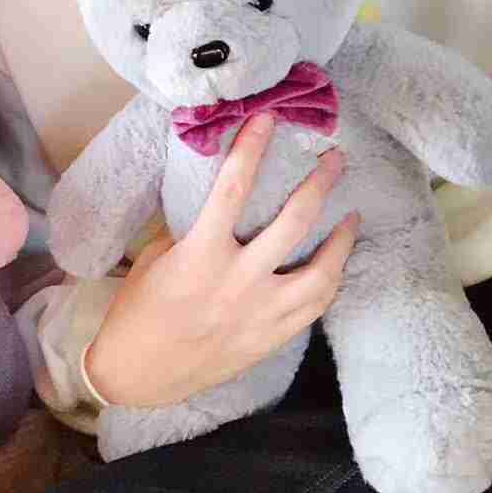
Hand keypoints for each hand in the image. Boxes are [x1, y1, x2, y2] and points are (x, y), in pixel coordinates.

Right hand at [85, 112, 358, 407]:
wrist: (141, 373)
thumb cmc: (140, 310)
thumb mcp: (158, 259)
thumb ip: (193, 232)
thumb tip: (224, 204)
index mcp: (200, 255)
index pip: (232, 189)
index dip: (252, 149)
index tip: (268, 119)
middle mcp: (237, 281)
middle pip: (293, 222)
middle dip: (319, 185)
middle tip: (335, 160)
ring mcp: (261, 313)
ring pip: (321, 272)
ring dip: (341, 239)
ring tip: (351, 215)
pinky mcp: (272, 338)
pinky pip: (315, 306)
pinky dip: (331, 280)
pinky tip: (336, 264)